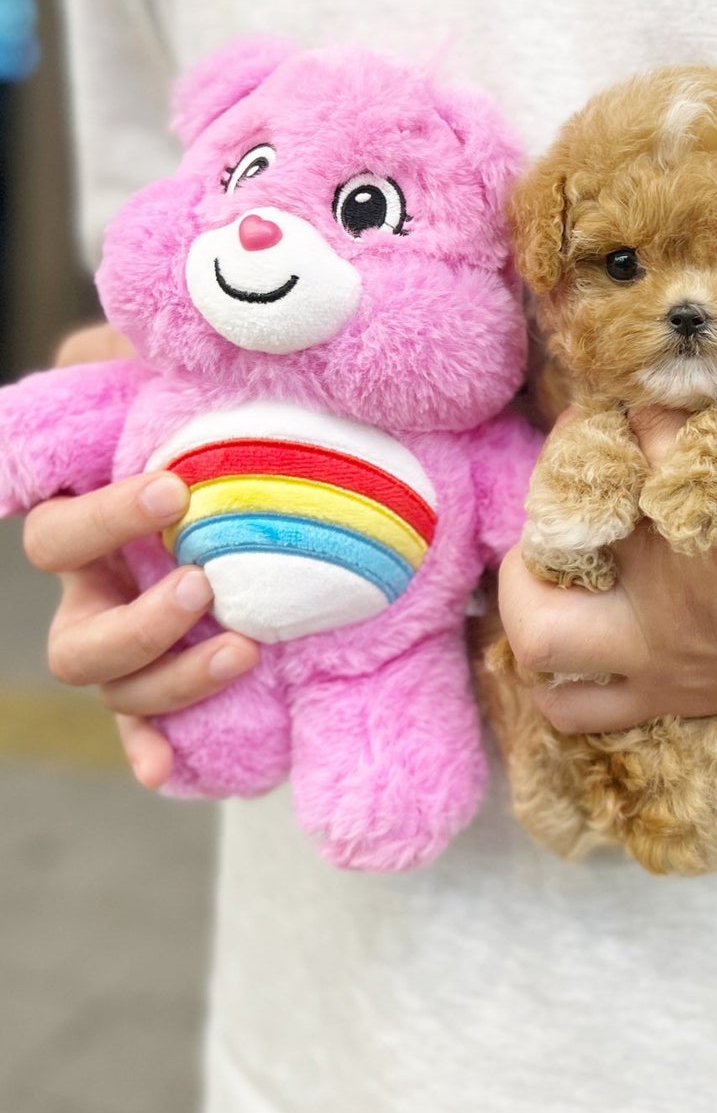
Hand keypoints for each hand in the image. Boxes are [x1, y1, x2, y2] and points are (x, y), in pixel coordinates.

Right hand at [25, 325, 257, 786]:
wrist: (258, 459)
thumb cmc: (200, 414)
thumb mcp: (163, 376)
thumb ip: (128, 357)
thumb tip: (115, 343)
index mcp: (86, 522)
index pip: (62, 530)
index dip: (107, 517)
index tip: (177, 489)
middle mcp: (96, 591)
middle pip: (76, 637)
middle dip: (137, 622)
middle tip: (203, 585)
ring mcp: (130, 640)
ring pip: (116, 688)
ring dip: (170, 683)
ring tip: (242, 650)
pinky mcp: (171, 675)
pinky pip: (146, 729)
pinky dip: (153, 750)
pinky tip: (171, 770)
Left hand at [497, 371, 716, 736]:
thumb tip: (716, 330)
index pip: (642, 420)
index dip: (639, 385)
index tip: (650, 376)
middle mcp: (680, 588)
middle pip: (563, 509)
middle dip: (560, 466)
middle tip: (588, 448)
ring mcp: (668, 651)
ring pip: (542, 629)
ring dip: (526, 582)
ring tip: (547, 547)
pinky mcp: (675, 695)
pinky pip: (575, 707)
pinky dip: (549, 674)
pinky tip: (565, 621)